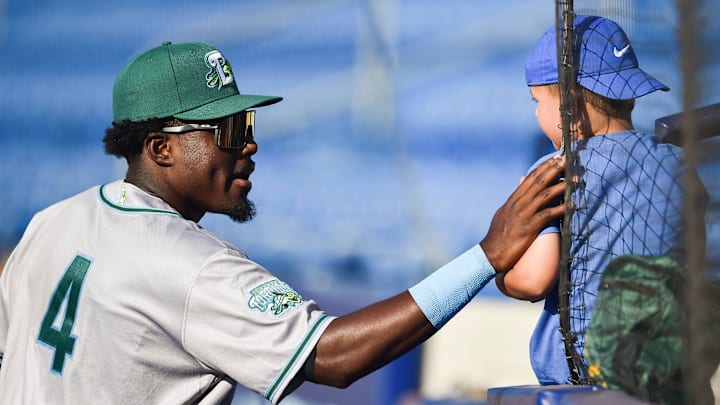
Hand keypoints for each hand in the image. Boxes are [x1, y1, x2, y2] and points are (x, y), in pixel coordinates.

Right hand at [480, 155, 565, 271]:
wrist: (491, 253)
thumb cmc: (499, 235)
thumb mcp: (505, 211)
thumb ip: (516, 195)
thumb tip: (522, 178)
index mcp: (514, 199)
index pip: (531, 177)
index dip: (544, 166)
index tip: (557, 157)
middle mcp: (519, 203)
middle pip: (539, 181)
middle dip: (554, 169)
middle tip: (568, 159)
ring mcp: (524, 214)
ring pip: (545, 194)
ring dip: (562, 186)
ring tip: (575, 179)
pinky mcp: (529, 227)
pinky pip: (548, 215)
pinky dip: (561, 209)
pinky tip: (573, 205)